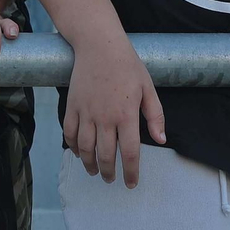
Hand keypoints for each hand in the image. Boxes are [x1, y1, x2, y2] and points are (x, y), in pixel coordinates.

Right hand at [62, 40, 164, 186]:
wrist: (99, 46)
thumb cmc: (127, 66)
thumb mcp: (148, 89)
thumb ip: (155, 117)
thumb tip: (160, 141)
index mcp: (126, 115)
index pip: (130, 153)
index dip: (131, 172)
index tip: (131, 183)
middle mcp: (105, 118)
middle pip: (105, 154)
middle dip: (109, 172)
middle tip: (111, 180)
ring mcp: (86, 112)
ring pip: (85, 147)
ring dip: (89, 163)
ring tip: (94, 171)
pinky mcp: (72, 106)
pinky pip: (69, 132)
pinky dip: (72, 146)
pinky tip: (78, 153)